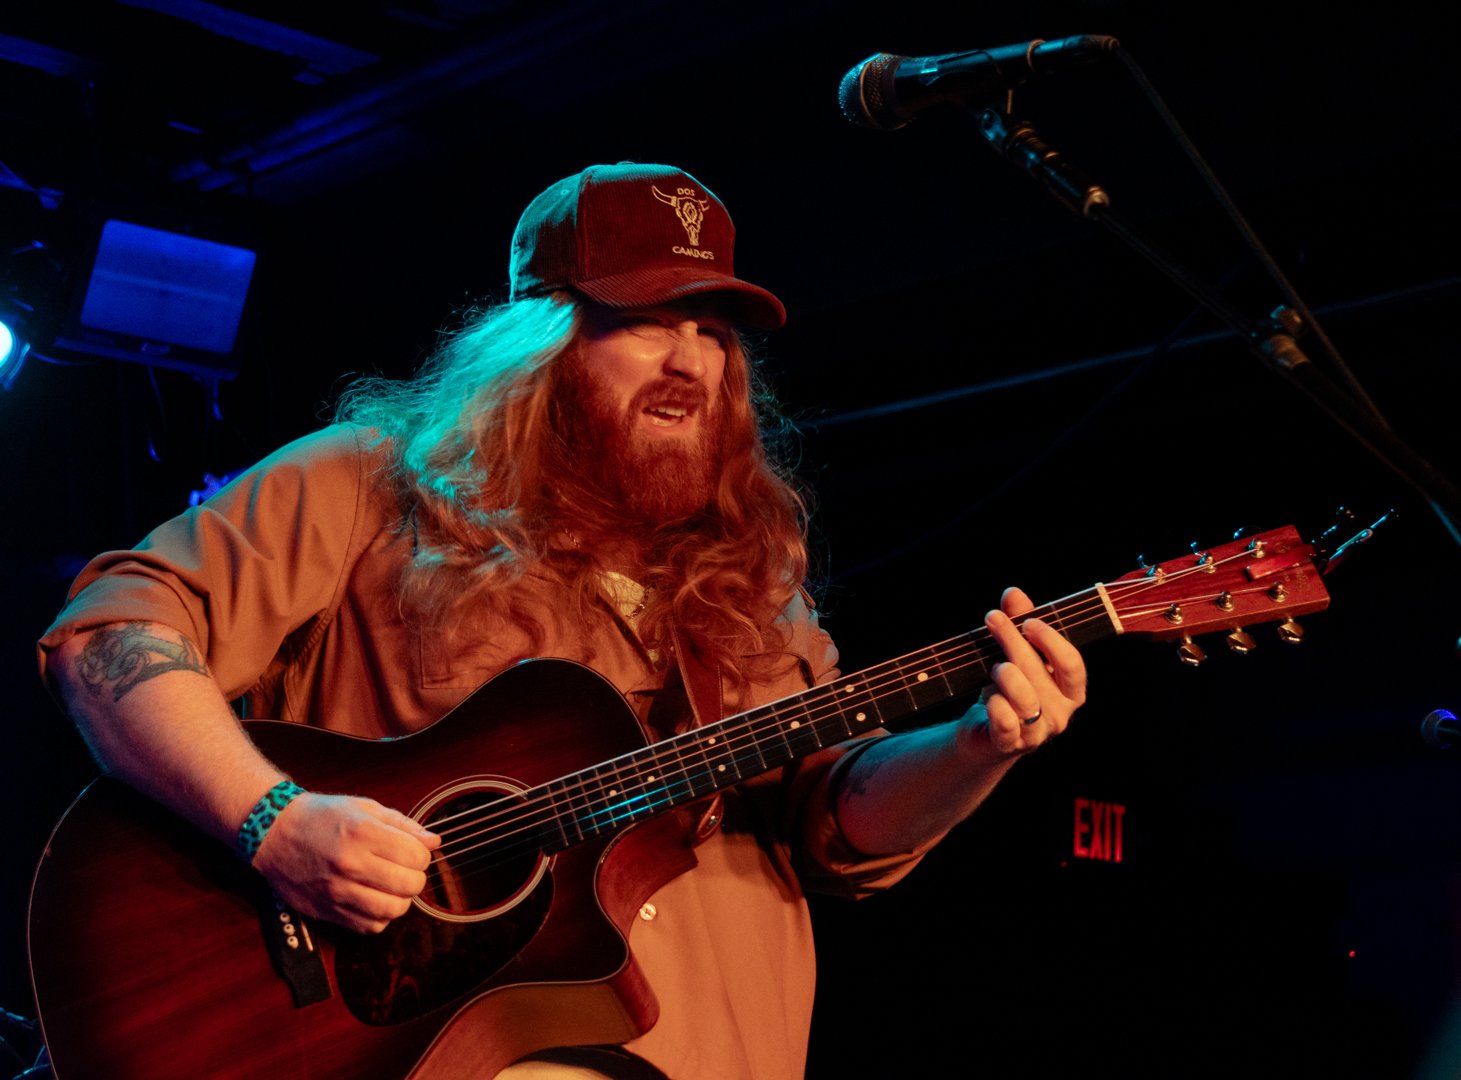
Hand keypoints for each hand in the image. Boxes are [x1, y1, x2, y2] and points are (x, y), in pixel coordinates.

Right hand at [252, 792, 440, 933]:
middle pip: (409, 886)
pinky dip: (379, 917)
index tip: (413, 850)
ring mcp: (337, 891)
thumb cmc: (321, 817)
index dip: (422, 854)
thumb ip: (403, 825)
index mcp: (362, 833)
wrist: (274, 833)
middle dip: (416, 877)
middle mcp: (350, 864)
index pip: (416, 856)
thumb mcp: (364, 808)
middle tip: (406, 869)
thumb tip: (434, 841)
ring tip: (391, 886)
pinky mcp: (326, 911)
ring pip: (392, 911)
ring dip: (400, 900)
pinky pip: (369, 926)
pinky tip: (373, 899)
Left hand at [971, 586, 1086, 755]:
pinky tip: (988, 697)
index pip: (1072, 664)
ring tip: (993, 667)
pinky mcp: (1009, 744)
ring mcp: (1036, 732)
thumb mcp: (1015, 654)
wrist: (985, 732)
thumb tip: (1013, 593)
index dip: (1051, 641)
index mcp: (1070, 691)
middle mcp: (1059, 713)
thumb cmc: (1007, 688)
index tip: (1028, 622)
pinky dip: (995, 706)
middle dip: (1014, 642)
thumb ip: (1018, 622)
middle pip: (1040, 674)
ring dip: (1005, 675)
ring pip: (1025, 699)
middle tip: (993, 620)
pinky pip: (1005, 723)